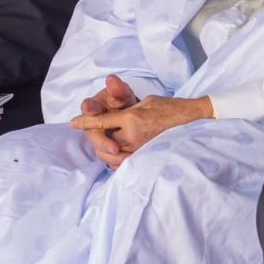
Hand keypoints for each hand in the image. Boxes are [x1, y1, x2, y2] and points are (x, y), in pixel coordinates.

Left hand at [70, 87, 211, 165]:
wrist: (190, 119)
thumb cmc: (169, 107)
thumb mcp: (145, 100)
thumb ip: (126, 106)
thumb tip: (112, 113)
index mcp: (131, 117)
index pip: (101, 121)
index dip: (85, 123)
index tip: (73, 123)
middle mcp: (133, 134)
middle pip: (104, 141)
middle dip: (96, 139)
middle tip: (93, 135)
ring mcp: (140, 148)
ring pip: (113, 154)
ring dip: (105, 151)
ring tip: (102, 147)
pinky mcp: (147, 156)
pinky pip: (125, 163)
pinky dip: (117, 160)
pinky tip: (115, 156)